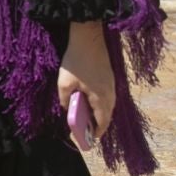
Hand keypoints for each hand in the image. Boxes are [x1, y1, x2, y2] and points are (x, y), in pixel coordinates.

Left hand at [57, 21, 114, 141]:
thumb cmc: (76, 61)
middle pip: (107, 115)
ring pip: (108, 105)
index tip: (89, 139)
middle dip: (97, 124)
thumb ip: (65, 100)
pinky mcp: (110, 76)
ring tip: (86, 117)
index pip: (103, 122)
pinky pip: (107, 96)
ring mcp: (112, 84)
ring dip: (99, 113)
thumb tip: (66, 109)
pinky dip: (100, 103)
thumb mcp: (64, 83)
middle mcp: (111, 93)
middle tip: (86, 129)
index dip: (97, 133)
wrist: (89, 37)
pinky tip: (89, 101)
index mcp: (101, 98)